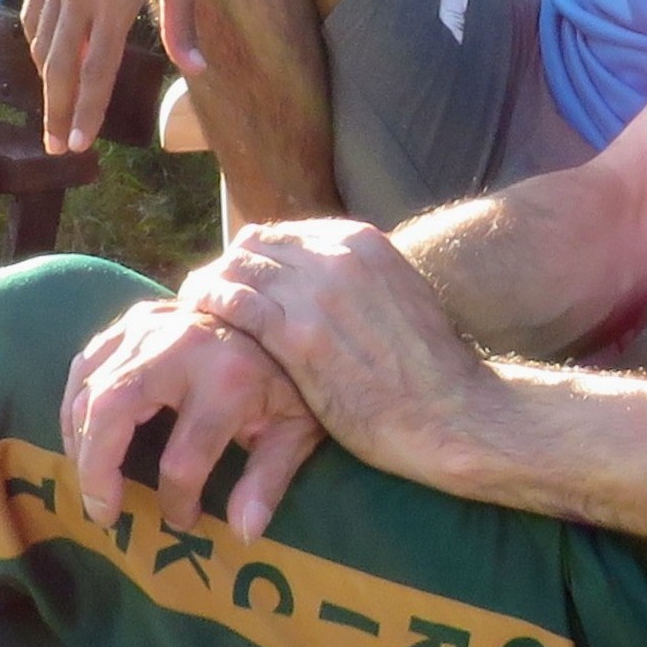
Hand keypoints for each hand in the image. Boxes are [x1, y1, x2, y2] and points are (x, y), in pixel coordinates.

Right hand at [23, 0, 201, 154]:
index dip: (88, 110)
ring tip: (54, 117)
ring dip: (47, 86)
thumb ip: (183, 25)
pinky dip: (37, 47)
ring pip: (43, 45)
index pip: (97, 68)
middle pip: (61, 66)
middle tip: (59, 148)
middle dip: (59, 112)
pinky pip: (33, 17)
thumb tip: (196, 70)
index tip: (79, 145)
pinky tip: (46, 64)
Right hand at [63, 300, 324, 539]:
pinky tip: (85, 437)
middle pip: (114, 411)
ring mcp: (154, 327)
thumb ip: (267, 481)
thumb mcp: (294, 432)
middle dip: (97, 469)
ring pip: (91, 387)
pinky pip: (87, 362)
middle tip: (102, 512)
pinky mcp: (137, 319)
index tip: (184, 520)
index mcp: (229, 382)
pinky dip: (77, 403)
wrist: (283, 317)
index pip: (183, 462)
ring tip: (91, 482)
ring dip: (81, 440)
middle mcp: (184, 348)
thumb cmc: (289, 383)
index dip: (177, 503)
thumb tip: (241, 532)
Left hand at [182, 221, 493, 485]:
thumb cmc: (432, 372)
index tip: (240, 279)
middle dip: (228, 267)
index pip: (286, 233)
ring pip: (239, 269)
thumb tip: (332, 289)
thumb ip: (363, 284)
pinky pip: (235, 304)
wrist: (454, 413)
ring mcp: (317, 292)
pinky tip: (193, 319)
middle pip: (257, 245)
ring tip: (192, 305)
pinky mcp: (299, 336)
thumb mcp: (402, 299)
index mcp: (364, 242)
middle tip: (206, 293)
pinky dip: (207, 304)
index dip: (256, 257)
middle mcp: (339, 255)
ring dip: (209, 283)